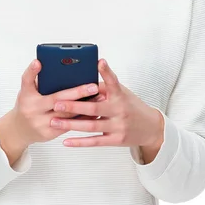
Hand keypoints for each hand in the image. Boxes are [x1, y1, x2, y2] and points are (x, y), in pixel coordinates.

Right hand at [11, 59, 100, 145]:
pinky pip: (69, 125)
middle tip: (93, 86)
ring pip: (66, 114)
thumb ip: (37, 79)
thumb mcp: (27, 91)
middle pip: (56, 99)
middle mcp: (32, 109)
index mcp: (26, 95)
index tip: (38, 62)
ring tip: (99, 97)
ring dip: (84, 106)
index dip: (32, 71)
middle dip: (77, 93)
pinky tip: (94, 111)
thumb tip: (51, 64)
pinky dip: (82, 118)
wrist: (19, 130)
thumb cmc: (27, 106)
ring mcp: (41, 123)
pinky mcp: (49, 133)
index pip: (27, 80)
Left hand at [50, 59, 164, 147]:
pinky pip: (95, 141)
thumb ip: (105, 87)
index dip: (107, 71)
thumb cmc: (131, 106)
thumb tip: (82, 80)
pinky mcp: (115, 140)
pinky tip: (66, 141)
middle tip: (57, 102)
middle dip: (74, 106)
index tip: (99, 62)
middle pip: (94, 108)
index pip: (113, 81)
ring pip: (91, 126)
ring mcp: (118, 126)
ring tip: (54, 121)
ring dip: (71, 124)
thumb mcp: (122, 93)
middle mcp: (120, 110)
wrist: (151, 127)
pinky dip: (79, 142)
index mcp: (120, 95)